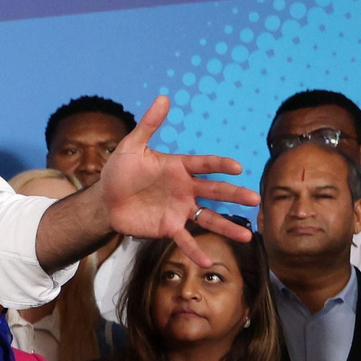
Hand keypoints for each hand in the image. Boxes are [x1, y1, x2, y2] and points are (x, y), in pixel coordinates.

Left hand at [97, 95, 257, 266]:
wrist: (105, 200)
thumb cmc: (120, 171)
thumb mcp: (131, 147)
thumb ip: (148, 125)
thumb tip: (164, 97)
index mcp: (178, 167)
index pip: (204, 164)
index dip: (219, 165)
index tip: (237, 167)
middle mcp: (185, 189)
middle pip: (215, 192)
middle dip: (235, 195)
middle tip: (256, 198)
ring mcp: (179, 209)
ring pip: (208, 218)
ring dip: (227, 226)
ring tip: (248, 236)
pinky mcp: (168, 227)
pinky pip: (185, 240)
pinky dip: (196, 251)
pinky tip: (209, 262)